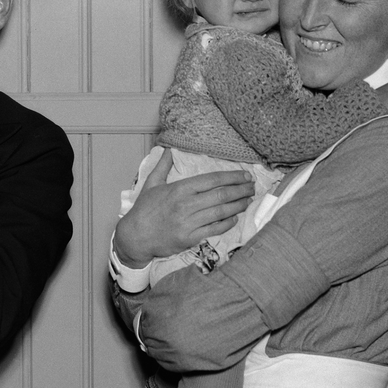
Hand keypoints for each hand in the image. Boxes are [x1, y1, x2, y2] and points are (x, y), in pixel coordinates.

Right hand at [113, 148, 255, 266]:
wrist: (134, 237)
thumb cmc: (144, 210)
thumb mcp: (151, 184)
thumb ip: (163, 166)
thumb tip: (167, 148)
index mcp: (179, 189)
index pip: (212, 180)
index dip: (232, 177)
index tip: (245, 176)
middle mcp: (186, 205)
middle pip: (221, 195)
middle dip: (240, 190)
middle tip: (252, 187)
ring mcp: (189, 222)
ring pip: (221, 212)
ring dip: (238, 206)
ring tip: (247, 200)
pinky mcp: (190, 238)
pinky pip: (214, 229)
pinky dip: (227, 223)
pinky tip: (234, 217)